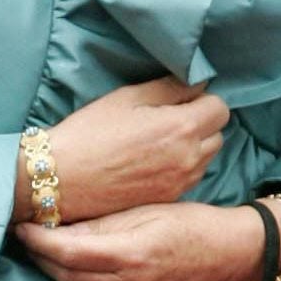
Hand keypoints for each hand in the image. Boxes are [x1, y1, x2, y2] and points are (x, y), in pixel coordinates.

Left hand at [15, 199, 280, 280]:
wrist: (227, 256)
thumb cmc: (189, 223)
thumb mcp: (146, 211)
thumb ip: (102, 224)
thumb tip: (60, 228)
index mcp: (131, 252)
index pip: (68, 253)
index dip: (39, 242)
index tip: (23, 228)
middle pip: (67, 276)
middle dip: (41, 258)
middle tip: (28, 238)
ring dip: (57, 275)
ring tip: (46, 254)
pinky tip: (75, 272)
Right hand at [30, 76, 230, 221]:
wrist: (61, 179)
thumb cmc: (90, 133)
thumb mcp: (128, 97)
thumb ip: (170, 87)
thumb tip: (198, 82)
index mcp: (182, 127)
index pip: (220, 107)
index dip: (201, 99)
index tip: (179, 99)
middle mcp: (189, 158)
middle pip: (218, 133)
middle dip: (201, 123)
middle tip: (168, 119)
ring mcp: (180, 182)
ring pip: (206, 157)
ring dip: (193, 146)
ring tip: (159, 142)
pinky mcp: (168, 199)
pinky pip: (189, 177)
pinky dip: (180, 167)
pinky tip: (152, 162)